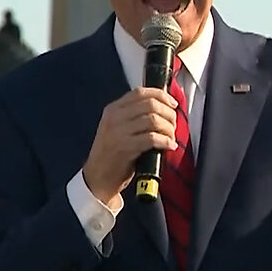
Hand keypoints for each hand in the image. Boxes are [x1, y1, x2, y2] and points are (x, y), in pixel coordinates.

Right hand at [81, 87, 177, 206]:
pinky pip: (152, 138)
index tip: (172, 103)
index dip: (160, 95)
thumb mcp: (116, 128)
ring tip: (171, 137)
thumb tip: (162, 107)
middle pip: (150, 104)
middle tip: (173, 124)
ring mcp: (118, 133)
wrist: (97, 178)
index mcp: (113, 110)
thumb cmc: (111, 154)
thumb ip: (133, 115)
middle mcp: (114, 118)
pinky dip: (165, 141)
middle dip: (168, 113)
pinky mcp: (125, 148)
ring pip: (153, 120)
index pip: (140, 92)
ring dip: (168, 128)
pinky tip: (169, 146)